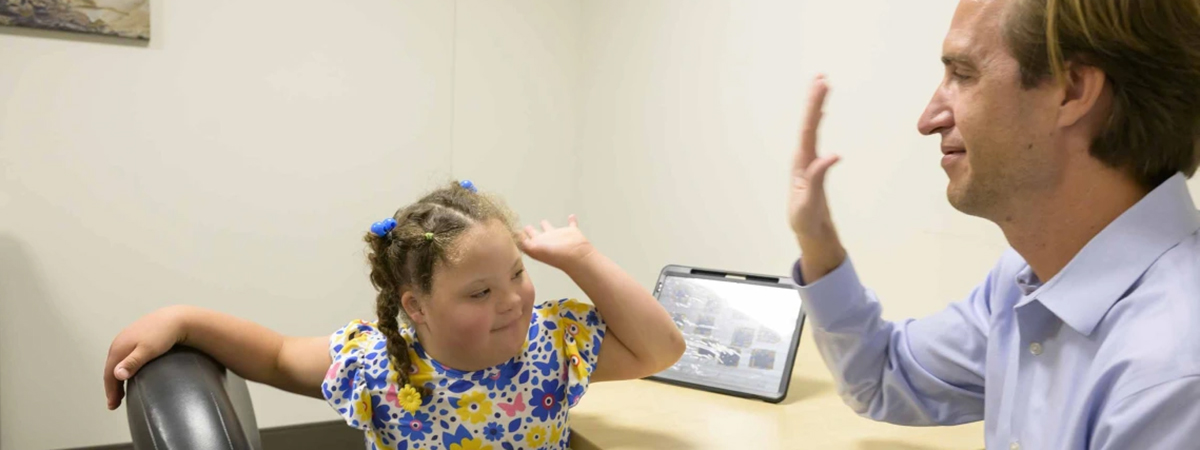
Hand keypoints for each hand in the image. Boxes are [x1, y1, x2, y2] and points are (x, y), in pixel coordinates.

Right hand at [103, 306, 187, 409]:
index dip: (110, 391)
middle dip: (112, 387)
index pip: (109, 374)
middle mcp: (118, 343)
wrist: (175, 318)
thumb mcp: (147, 350)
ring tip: (120, 393)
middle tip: (115, 404)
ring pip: (117, 363)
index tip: (113, 406)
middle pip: (111, 369)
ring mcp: (125, 339)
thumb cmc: (163, 335)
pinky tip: (129, 373)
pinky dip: (123, 368)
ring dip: (116, 378)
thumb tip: (117, 375)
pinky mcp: (135, 337)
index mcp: (118, 348)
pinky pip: (124, 357)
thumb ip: (132, 363)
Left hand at [518, 215, 595, 269]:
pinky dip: (572, 220)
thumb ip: (523, 242)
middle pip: (536, 234)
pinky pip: (571, 224)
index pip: (525, 240)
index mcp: (537, 244)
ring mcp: (559, 236)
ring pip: (551, 229)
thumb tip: (515, 235)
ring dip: (547, 225)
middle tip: (526, 226)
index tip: (514, 229)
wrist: (575, 255)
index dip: (520, 236)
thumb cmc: (554, 253)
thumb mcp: (534, 248)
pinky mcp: (571, 231)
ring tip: (543, 220)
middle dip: (531, 231)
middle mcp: (546, 240)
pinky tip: (572, 215)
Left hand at [788, 75, 845, 278]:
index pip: (808, 130)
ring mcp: (808, 160)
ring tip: (820, 84)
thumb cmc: (805, 219)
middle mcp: (802, 158)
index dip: (814, 108)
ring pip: (810, 127)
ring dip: (815, 106)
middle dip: (813, 100)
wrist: (807, 230)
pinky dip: (817, 121)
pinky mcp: (814, 164)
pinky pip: (815, 136)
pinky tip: (821, 110)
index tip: (821, 87)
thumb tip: (832, 156)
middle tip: (820, 77)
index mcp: (800, 164)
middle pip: (808, 124)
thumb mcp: (809, 203)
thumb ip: (818, 179)